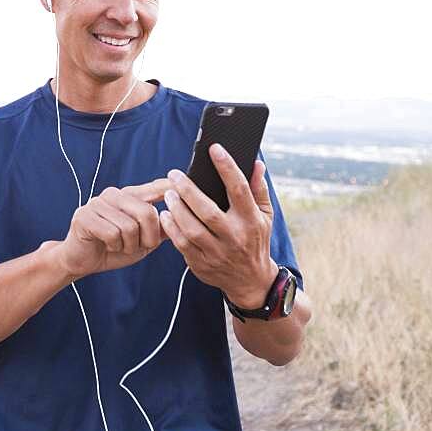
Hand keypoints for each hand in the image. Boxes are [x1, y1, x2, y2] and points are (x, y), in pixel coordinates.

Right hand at [51, 177, 170, 279]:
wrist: (82, 261)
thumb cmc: (113, 248)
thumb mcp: (142, 240)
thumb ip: (159, 230)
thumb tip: (182, 219)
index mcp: (128, 196)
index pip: (153, 188)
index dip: (168, 187)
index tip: (181, 184)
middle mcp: (113, 194)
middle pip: (146, 213)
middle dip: (148, 238)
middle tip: (140, 247)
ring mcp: (97, 203)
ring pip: (129, 227)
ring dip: (129, 246)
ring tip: (120, 247)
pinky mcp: (84, 217)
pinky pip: (112, 234)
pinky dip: (115, 247)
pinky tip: (107, 246)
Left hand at [160, 143, 277, 307]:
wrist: (251, 282)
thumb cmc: (255, 240)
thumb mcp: (265, 216)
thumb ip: (258, 189)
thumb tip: (255, 163)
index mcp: (251, 221)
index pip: (239, 190)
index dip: (227, 167)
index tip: (214, 149)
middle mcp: (235, 237)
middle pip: (209, 211)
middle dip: (189, 191)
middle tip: (174, 174)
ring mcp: (218, 253)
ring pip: (193, 229)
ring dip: (177, 209)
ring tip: (168, 194)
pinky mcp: (202, 265)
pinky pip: (183, 245)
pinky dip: (172, 229)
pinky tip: (166, 215)